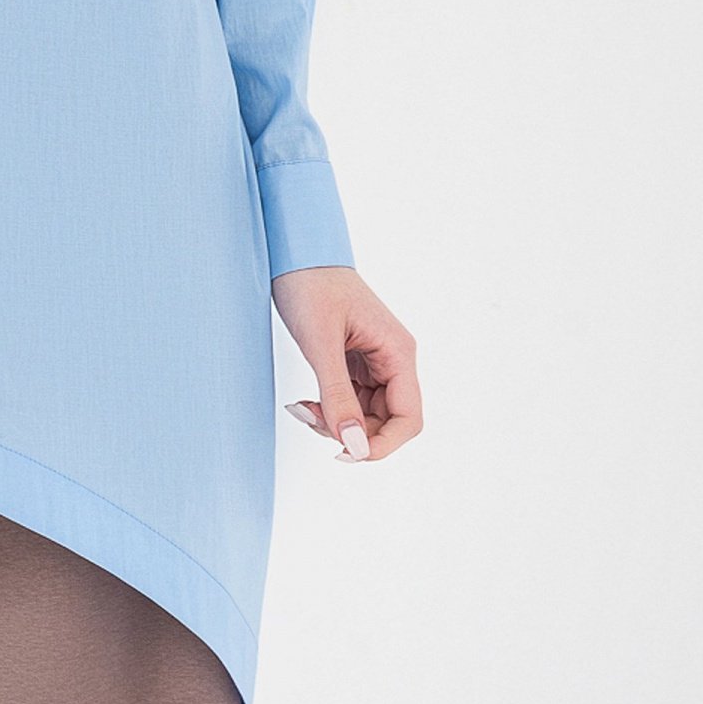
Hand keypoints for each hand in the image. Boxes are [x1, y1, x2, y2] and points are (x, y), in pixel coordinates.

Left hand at [271, 264, 421, 461]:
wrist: (293, 250)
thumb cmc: (310, 284)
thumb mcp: (320, 343)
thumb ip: (337, 396)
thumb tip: (354, 445)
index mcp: (398, 352)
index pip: (409, 418)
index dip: (383, 444)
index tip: (347, 452)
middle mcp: (392, 359)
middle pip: (386, 421)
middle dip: (351, 432)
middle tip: (310, 419)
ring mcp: (373, 361)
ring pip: (365, 414)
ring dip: (336, 422)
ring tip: (302, 408)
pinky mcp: (353, 360)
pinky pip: (349, 400)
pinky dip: (329, 408)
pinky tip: (305, 402)